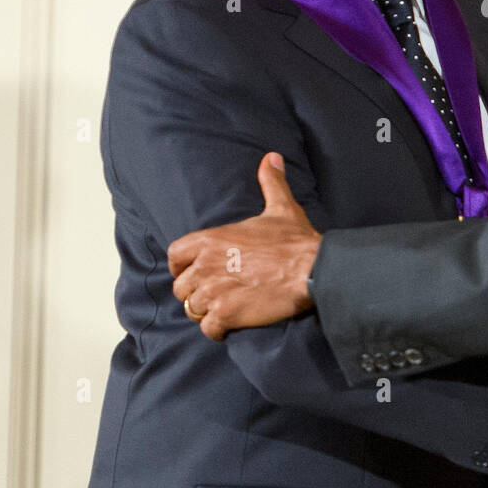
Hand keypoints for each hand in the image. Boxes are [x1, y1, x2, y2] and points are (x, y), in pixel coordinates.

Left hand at [169, 152, 321, 340]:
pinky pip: (208, 328)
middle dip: (194, 292)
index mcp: (211, 239)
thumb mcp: (281, 207)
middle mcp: (205, 265)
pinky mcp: (226, 314)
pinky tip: (229, 326)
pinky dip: (217, 330)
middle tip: (213, 294)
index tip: (192, 272)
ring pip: (192, 309)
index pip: (174, 256)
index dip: (181, 266)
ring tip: (221, 310)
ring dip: (205, 312)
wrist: (312, 270)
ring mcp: (214, 291)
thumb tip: (272, 158)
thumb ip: (270, 182)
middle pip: (181, 287)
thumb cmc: (295, 240)